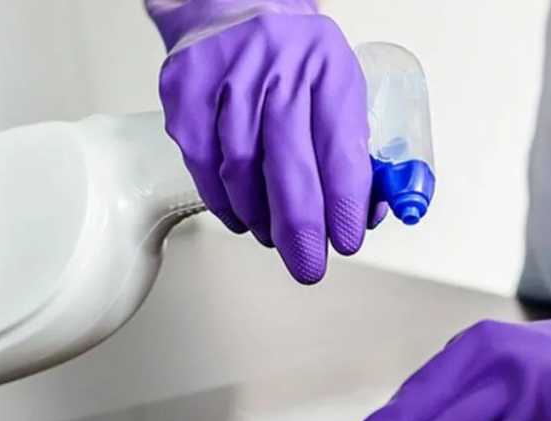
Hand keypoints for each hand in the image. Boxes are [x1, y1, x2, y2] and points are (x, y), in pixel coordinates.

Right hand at [158, 14, 372, 283]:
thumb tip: (364, 213)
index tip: (346, 240)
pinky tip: (242, 216)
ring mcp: (225, 77)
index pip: (339, 145)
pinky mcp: (185, 89)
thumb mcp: (339, 85)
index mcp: (326, 64)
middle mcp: (276, 66)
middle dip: (301, 228)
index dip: (344, 203)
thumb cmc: (292, 55)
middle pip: (287, 163)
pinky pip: (203, 163)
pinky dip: (223, 201)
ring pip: (241, 169)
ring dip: (260, 218)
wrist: (233, 6)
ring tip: (275, 238)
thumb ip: (355, 148)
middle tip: (308, 264)